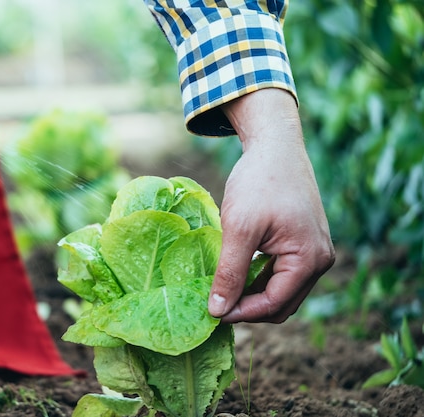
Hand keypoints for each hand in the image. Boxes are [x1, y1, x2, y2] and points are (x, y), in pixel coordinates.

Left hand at [208, 88, 334, 322]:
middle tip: (214, 305)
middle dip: (248, 309)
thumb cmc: (259, 182)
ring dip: (252, 295)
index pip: (273, 304)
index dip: (240, 313)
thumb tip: (217, 311)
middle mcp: (319, 261)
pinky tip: (235, 274)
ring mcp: (314, 253)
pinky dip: (259, 280)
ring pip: (281, 292)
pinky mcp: (303, 245)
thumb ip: (230, 272)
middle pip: (281, 305)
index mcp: (309, 260)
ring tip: (221, 291)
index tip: (211, 312)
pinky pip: (281, 275)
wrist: (275, 146)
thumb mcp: (239, 228)